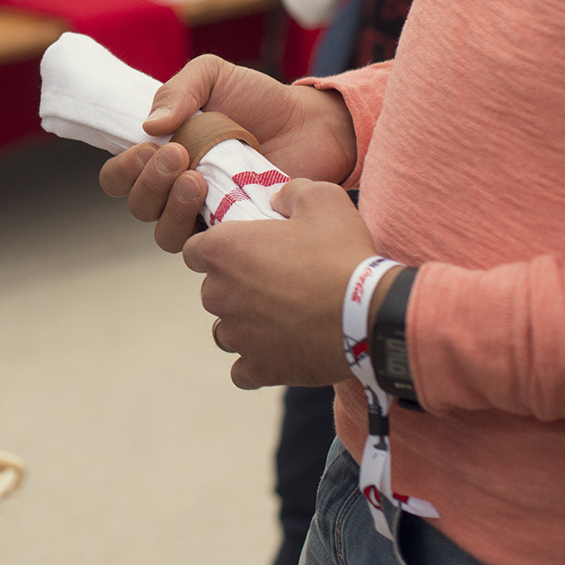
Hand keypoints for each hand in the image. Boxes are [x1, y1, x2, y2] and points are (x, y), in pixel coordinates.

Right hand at [96, 55, 356, 252]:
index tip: (148, 147)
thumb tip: (149, 127)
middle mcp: (174, 189)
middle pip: (138, 205)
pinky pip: (207, 249)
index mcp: (161, 153)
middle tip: (179, 154)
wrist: (311, 124)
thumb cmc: (258, 100)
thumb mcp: (212, 76)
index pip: (118, 178)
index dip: (123, 170)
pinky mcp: (233, 232)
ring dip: (172, 208)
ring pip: (165, 233)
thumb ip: (177, 91)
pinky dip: (209, 230)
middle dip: (149, 182)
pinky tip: (228, 199)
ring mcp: (204, 214)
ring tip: (198, 180)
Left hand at [182, 179, 378, 388]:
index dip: (219, 250)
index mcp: (222, 250)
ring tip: (281, 319)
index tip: (246, 252)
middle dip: (235, 287)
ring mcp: (236, 335)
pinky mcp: (258, 368)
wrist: (370, 313)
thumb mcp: (322, 198)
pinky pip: (243, 371)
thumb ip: (290, 193)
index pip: (194, 250)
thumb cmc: (341, 253)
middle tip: (276, 284)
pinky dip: (257, 364)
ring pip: (225, 331)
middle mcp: (217, 294)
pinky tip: (280, 352)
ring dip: (244, 325)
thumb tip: (277, 200)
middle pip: (212, 290)